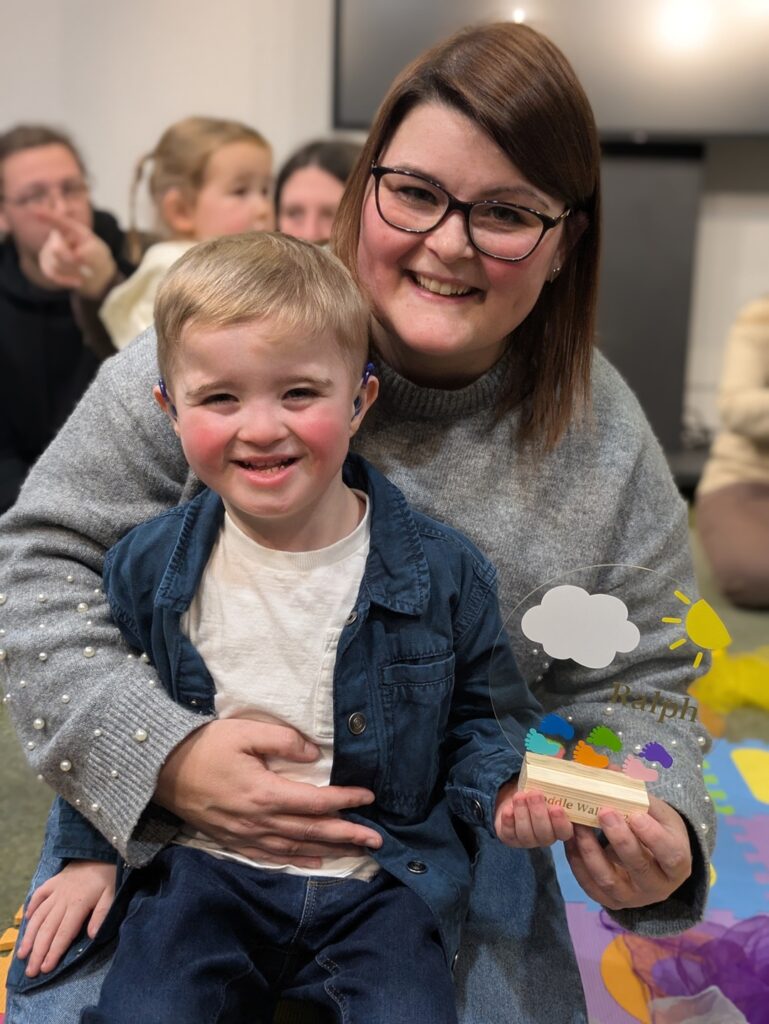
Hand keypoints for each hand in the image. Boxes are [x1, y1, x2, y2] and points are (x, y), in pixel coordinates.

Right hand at [17, 861, 115, 976]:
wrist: (102, 851)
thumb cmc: (109, 877)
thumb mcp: (112, 895)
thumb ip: (102, 914)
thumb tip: (92, 936)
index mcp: (78, 904)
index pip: (63, 934)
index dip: (53, 952)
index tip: (45, 969)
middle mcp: (62, 899)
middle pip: (47, 930)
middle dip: (37, 952)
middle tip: (29, 972)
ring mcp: (55, 890)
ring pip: (38, 916)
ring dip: (29, 936)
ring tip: (22, 954)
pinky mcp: (52, 881)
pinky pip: (38, 895)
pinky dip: (31, 908)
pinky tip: (26, 920)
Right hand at [36, 209, 116, 297]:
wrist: (97, 276)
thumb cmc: (97, 259)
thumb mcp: (97, 253)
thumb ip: (84, 253)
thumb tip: (69, 258)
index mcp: (72, 229)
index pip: (58, 221)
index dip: (46, 215)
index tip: (33, 210)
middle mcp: (57, 237)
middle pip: (56, 249)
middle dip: (70, 260)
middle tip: (85, 266)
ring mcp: (49, 251)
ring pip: (53, 263)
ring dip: (71, 271)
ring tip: (83, 272)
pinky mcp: (47, 265)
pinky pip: (51, 273)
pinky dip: (66, 279)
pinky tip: (78, 282)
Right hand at [155, 719, 382, 868]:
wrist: (160, 771)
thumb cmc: (205, 746)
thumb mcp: (245, 732)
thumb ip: (283, 741)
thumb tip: (314, 754)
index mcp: (265, 793)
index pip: (316, 802)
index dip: (345, 800)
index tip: (369, 798)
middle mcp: (259, 821)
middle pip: (312, 831)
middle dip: (348, 835)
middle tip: (377, 841)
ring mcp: (245, 835)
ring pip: (296, 848)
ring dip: (329, 850)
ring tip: (355, 852)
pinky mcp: (233, 840)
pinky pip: (271, 857)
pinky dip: (296, 860)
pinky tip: (314, 861)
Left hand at [495, 780, 573, 847]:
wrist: (517, 796)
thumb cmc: (537, 790)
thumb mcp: (547, 782)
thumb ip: (556, 775)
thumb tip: (562, 755)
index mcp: (559, 826)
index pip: (564, 831)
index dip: (561, 822)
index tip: (557, 808)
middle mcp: (545, 837)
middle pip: (544, 834)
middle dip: (539, 813)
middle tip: (535, 794)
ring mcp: (527, 840)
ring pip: (526, 834)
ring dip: (522, 814)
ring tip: (520, 796)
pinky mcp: (510, 838)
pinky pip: (509, 834)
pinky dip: (508, 821)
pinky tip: (508, 809)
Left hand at [564, 794, 692, 909]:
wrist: (651, 862)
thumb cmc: (655, 829)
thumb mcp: (655, 810)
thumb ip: (635, 791)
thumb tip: (607, 766)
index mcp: (678, 863)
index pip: (670, 854)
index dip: (653, 837)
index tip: (635, 815)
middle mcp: (659, 886)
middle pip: (639, 867)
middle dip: (619, 840)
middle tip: (603, 812)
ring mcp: (633, 897)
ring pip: (609, 880)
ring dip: (590, 851)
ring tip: (578, 824)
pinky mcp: (611, 902)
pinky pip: (590, 886)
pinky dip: (577, 863)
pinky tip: (569, 840)